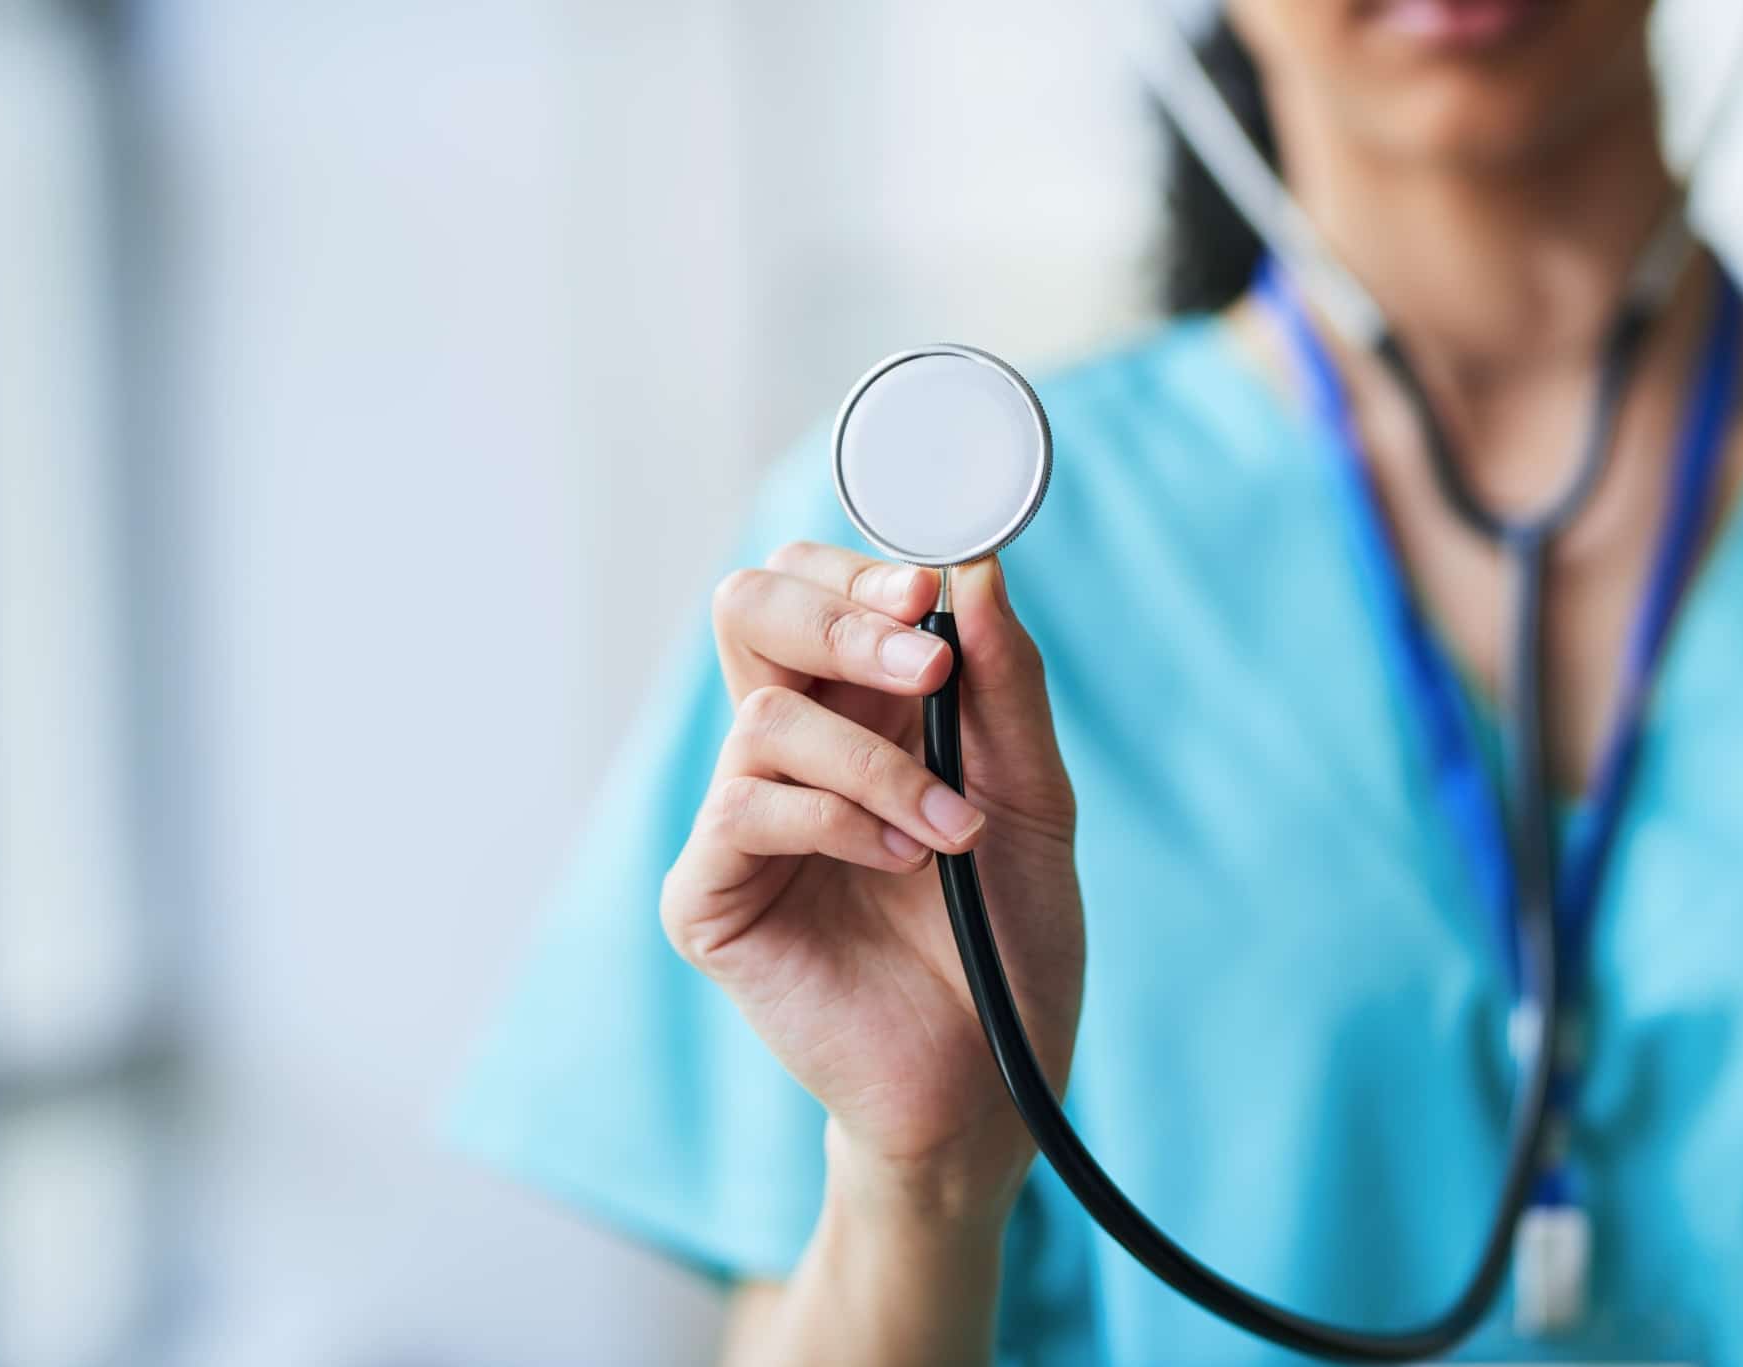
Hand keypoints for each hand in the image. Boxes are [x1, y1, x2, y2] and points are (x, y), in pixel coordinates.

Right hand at [661, 542, 1082, 1228]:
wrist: (992, 1077)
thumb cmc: (1008, 937)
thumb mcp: (1033, 793)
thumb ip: (1003, 682)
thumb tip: (975, 566)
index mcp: (859, 708)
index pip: (812, 587)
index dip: (854, 572)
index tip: (927, 593)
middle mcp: (789, 748)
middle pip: (748, 609)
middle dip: (839, 620)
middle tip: (924, 666)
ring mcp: (741, 820)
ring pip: (765, 715)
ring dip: (878, 765)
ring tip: (952, 832)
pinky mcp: (709, 896)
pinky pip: (743, 808)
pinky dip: (834, 821)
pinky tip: (898, 864)